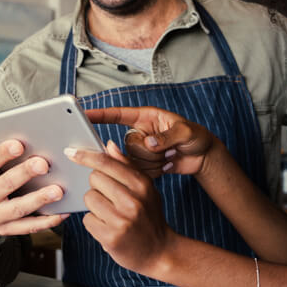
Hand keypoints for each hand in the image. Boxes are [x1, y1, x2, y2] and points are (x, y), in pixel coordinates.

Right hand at [0, 113, 68, 237]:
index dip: (1, 154)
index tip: (19, 143)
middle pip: (5, 186)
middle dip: (25, 174)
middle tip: (44, 163)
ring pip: (19, 209)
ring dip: (39, 200)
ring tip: (58, 190)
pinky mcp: (8, 229)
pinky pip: (28, 227)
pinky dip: (46, 222)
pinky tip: (62, 212)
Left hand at [71, 141, 174, 276]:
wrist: (160, 252)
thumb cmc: (149, 216)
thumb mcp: (145, 188)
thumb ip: (126, 166)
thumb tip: (108, 145)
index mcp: (141, 184)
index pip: (107, 163)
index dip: (86, 156)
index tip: (71, 152)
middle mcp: (133, 201)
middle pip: (94, 179)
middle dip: (97, 186)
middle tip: (110, 198)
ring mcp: (121, 220)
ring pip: (89, 198)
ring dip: (95, 205)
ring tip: (110, 214)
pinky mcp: (111, 237)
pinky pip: (87, 220)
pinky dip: (94, 223)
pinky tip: (108, 227)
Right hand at [85, 106, 215, 178]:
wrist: (203, 157)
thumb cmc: (196, 136)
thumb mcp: (186, 132)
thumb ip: (167, 136)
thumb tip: (149, 144)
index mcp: (146, 117)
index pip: (118, 115)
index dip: (101, 115)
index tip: (84, 114)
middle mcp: (140, 133)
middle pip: (126, 145)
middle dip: (148, 152)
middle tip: (168, 150)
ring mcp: (141, 150)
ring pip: (132, 162)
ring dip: (154, 163)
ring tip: (170, 156)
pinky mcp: (144, 165)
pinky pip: (139, 172)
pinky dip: (155, 172)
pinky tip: (168, 165)